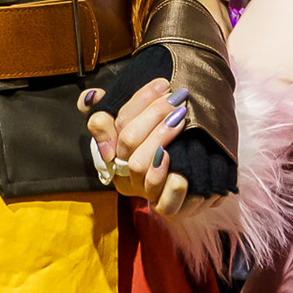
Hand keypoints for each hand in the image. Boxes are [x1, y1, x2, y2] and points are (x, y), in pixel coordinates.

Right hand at [77, 46, 234, 215]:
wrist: (201, 176)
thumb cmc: (168, 141)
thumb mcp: (145, 120)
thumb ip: (117, 107)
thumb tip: (91, 97)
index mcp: (112, 149)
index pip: (109, 121)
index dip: (137, 101)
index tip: (163, 84)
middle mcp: (124, 172)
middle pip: (127, 140)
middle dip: (154, 114)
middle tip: (178, 99)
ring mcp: (145, 191)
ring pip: (140, 166)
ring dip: (161, 139)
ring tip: (181, 120)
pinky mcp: (168, 208)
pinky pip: (163, 204)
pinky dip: (172, 188)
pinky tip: (181, 174)